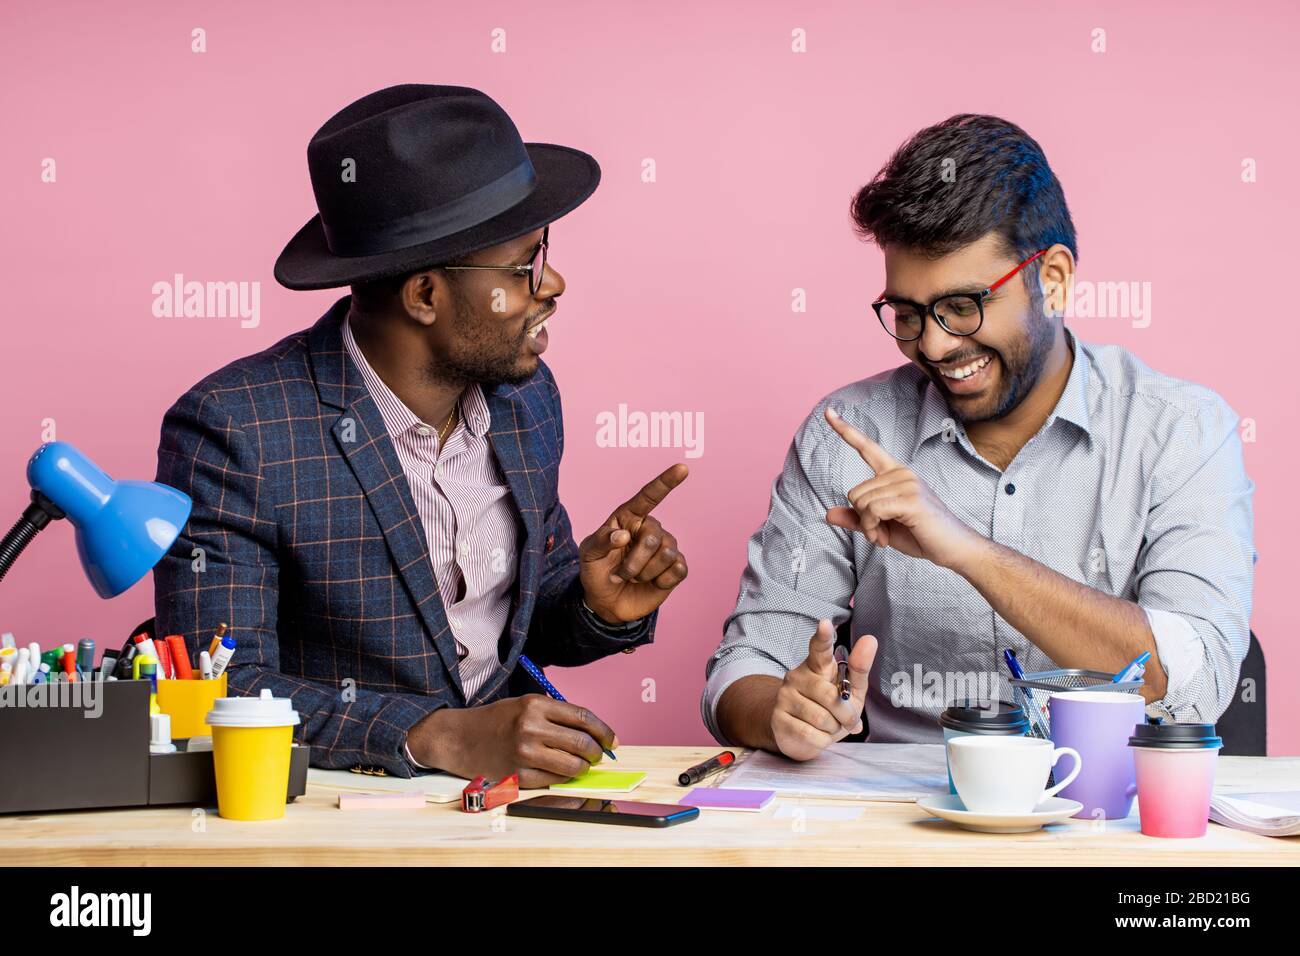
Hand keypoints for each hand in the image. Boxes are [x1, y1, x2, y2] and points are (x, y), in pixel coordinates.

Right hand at [408, 695, 618, 788]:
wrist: (460, 738)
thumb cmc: (497, 721)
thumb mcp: (525, 704)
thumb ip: (555, 714)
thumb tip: (592, 732)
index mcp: (535, 705)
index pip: (583, 718)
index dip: (604, 731)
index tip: (612, 741)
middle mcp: (530, 727)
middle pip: (581, 743)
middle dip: (596, 752)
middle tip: (598, 755)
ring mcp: (524, 753)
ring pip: (572, 766)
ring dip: (583, 768)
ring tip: (581, 765)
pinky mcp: (518, 775)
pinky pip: (554, 780)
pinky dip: (563, 778)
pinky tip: (561, 773)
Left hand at [579, 463, 688, 622]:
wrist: (606, 603)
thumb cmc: (596, 572)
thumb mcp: (588, 555)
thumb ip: (600, 541)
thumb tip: (624, 536)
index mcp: (629, 518)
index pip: (649, 496)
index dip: (665, 482)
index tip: (682, 469)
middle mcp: (650, 529)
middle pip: (654, 537)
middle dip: (634, 562)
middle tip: (620, 575)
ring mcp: (666, 548)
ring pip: (667, 555)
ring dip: (645, 573)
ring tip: (633, 578)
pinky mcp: (676, 569)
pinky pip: (678, 570)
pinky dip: (661, 581)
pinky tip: (652, 583)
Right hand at [771, 620, 877, 760]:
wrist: (799, 733)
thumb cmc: (830, 708)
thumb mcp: (850, 690)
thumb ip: (859, 668)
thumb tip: (870, 639)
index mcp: (817, 665)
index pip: (819, 647)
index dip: (823, 636)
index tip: (825, 623)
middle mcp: (797, 675)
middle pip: (830, 696)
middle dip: (846, 715)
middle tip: (846, 720)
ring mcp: (785, 696)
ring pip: (821, 718)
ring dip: (833, 729)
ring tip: (827, 726)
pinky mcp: (778, 718)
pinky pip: (810, 734)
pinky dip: (821, 741)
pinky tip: (816, 736)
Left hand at [823, 407, 982, 570]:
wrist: (953, 549)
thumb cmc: (919, 535)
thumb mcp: (880, 526)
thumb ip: (857, 518)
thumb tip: (828, 513)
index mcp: (894, 473)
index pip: (867, 447)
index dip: (845, 430)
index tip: (828, 411)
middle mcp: (901, 473)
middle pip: (854, 493)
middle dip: (863, 519)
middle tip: (882, 532)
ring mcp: (907, 484)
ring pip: (862, 503)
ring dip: (868, 527)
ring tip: (887, 536)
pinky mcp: (910, 499)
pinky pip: (872, 511)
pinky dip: (872, 529)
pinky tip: (885, 539)